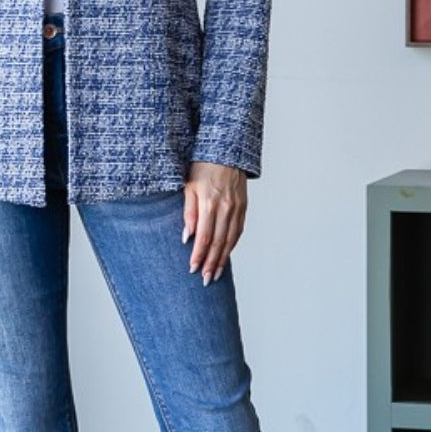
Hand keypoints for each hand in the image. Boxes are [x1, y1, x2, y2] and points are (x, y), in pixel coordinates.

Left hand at [182, 161, 246, 284]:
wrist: (227, 151)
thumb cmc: (202, 167)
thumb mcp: (189, 186)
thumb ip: (188, 212)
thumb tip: (187, 236)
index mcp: (210, 202)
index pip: (205, 236)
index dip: (199, 255)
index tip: (192, 269)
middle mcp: (226, 208)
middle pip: (219, 242)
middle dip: (211, 263)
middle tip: (205, 280)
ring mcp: (237, 208)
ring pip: (230, 240)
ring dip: (222, 259)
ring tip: (215, 274)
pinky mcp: (243, 207)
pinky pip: (238, 231)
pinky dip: (231, 246)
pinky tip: (225, 256)